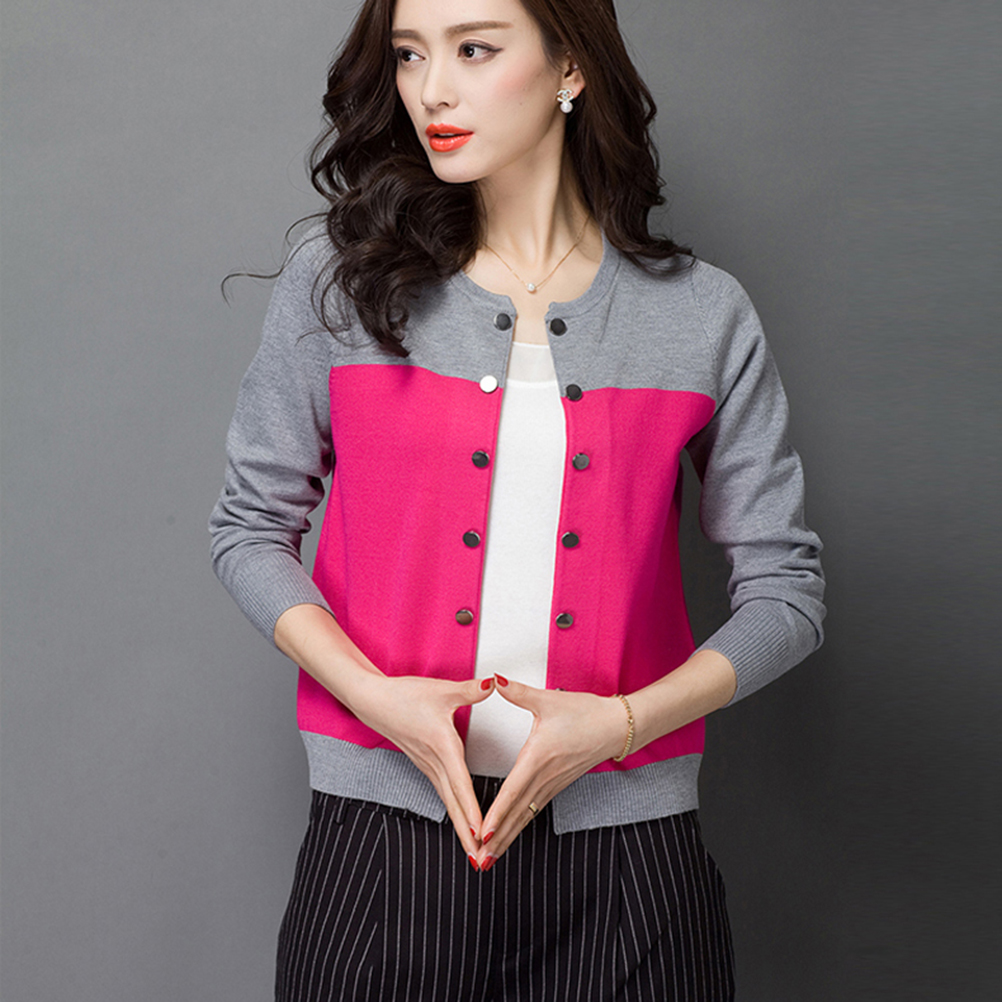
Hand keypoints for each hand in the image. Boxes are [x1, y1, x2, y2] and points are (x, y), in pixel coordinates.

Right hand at [347, 672, 494, 866]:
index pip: (460, 784)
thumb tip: (495, 683)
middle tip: (482, 858)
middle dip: (468, 833)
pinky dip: (454, 811)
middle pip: (454, 804)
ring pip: (448, 802)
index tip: (482, 831)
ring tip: (475, 850)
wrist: (372, 700)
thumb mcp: (442, 690)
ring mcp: (427, 766)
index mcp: (442, 746)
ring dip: (461, 827)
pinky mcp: (425, 764)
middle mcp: (434, 762)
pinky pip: (443, 793)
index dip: (472, 809)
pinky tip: (463, 821)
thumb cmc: (405, 695)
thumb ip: (471, 690)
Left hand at [472, 676, 627, 870]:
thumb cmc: (586, 713)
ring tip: (489, 856)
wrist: (616, 726)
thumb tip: (495, 680)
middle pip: (516, 813)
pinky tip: (509, 835)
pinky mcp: (557, 785)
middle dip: (497, 837)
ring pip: (525, 816)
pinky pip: (533, 810)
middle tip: (479, 859)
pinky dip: (519, 825)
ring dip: (507, 837)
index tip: (483, 831)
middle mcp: (544, 776)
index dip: (497, 813)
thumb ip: (519, 693)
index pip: (512, 790)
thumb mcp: (549, 700)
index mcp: (538, 757)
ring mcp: (552, 784)